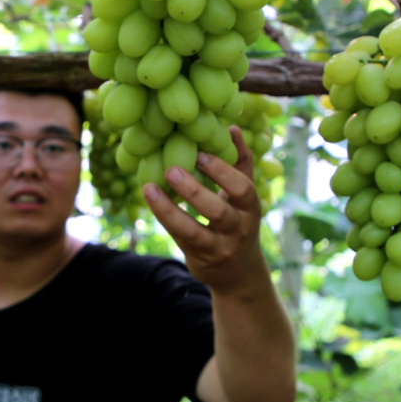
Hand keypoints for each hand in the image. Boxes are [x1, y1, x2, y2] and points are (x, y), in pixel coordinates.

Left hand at [143, 126, 267, 295]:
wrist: (239, 273)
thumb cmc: (238, 221)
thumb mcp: (243, 196)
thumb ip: (239, 162)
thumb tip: (231, 127)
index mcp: (251, 208)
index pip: (243, 188)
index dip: (223, 171)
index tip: (200, 152)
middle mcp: (238, 229)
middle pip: (219, 211)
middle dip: (195, 191)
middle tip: (171, 169)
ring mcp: (219, 247)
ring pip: (194, 231)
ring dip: (170, 210)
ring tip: (149, 188)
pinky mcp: (199, 258)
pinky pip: (179, 238)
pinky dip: (164, 218)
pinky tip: (151, 199)